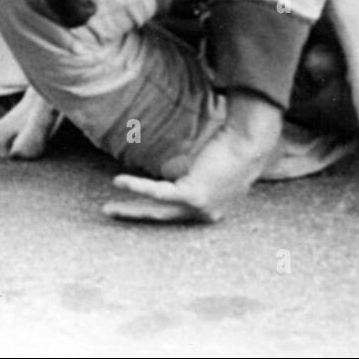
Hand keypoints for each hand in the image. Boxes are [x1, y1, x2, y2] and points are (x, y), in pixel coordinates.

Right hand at [102, 93, 280, 223]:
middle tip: (113, 215)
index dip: (153, 204)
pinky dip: (137, 186)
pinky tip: (119, 182)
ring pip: (158, 211)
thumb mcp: (209, 164)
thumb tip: (169, 167)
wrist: (250, 140)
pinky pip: (158, 193)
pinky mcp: (194, 196)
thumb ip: (190, 172)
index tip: (133, 204)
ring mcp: (201, 208)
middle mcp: (206, 213)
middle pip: (164, 218)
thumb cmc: (234, 145)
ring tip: (108, 210)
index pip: (176, 211)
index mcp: (211, 208)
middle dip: (136, 217)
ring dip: (131, 211)